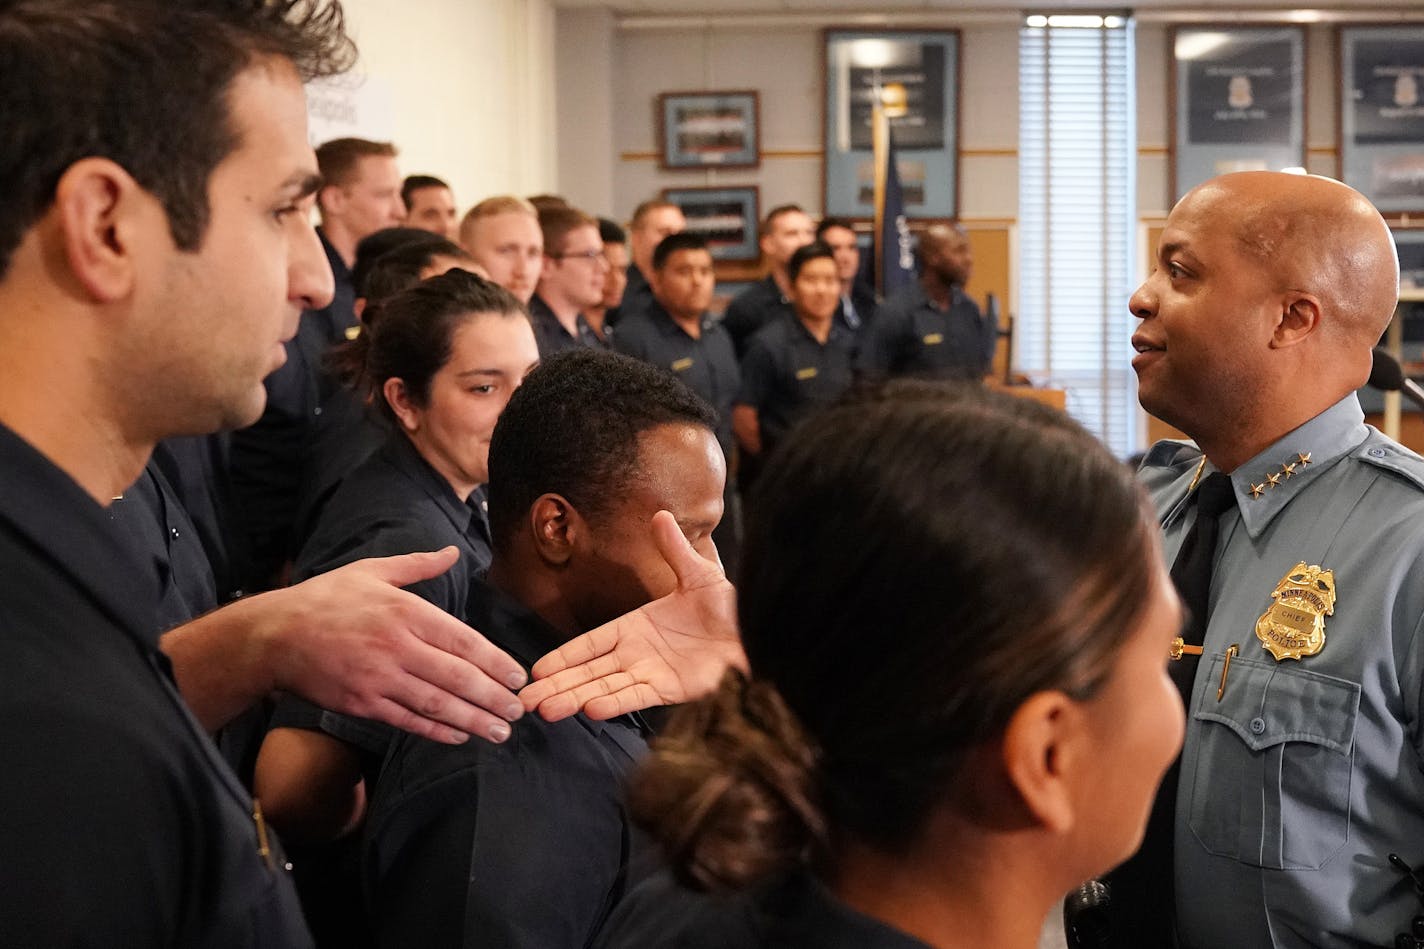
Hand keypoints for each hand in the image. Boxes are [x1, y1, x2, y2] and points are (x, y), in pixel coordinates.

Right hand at [261, 548, 527, 743]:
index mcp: (404, 611)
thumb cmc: (325, 599)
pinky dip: (438, 730)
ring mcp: (379, 679)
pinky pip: (409, 720)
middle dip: (493, 697)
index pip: (463, 641)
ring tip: (501, 730)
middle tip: (519, 709)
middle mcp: (397, 647)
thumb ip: (418, 565)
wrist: (273, 636)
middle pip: (457, 677)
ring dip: (474, 720)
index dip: (495, 661)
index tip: (518, 676)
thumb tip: (453, 552)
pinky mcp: (362, 704)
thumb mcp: (372, 571)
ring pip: (437, 704)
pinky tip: (461, 735)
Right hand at [520, 511, 744, 721]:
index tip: (537, 670)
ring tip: (545, 710)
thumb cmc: (729, 608)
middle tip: (524, 701)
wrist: (756, 634)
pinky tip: (590, 709)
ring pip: (603, 688)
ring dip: (574, 698)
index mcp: (636, 627)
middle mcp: (637, 654)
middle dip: (557, 686)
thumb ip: (674, 550)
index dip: (564, 657)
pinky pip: (635, 696)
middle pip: (588, 673)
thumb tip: (660, 514)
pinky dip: (614, 702)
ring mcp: (650, 674)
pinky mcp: (669, 690)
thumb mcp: (699, 574)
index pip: (590, 644)